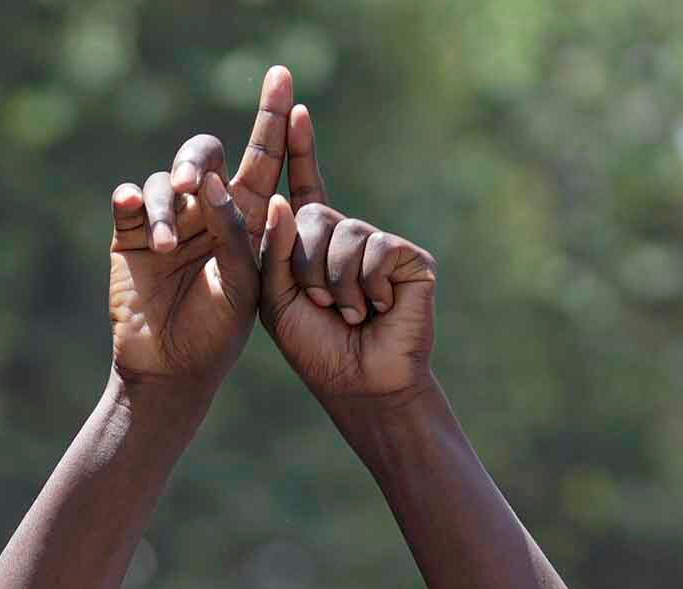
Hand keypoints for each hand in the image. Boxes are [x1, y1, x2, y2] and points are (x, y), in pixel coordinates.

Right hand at [105, 80, 277, 390]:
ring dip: (165, 209)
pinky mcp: (131, 235)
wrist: (172, 371)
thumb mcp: (245, 286)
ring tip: (168, 248)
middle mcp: (206, 210)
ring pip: (164, 182)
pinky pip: (128, 199)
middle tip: (194, 187)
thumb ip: (236, 235)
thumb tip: (212, 183)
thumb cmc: (219, 333)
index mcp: (246, 217)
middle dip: (198, 162)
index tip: (282, 76)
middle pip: (204, 156)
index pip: (264, 156)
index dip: (273, 116)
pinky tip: (133, 212)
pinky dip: (132, 200)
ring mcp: (168, 221)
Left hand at [250, 106, 437, 404]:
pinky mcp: (409, 257)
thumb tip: (282, 198)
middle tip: (322, 304)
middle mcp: (347, 236)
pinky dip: (366, 284)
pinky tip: (376, 308)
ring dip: (336, 282)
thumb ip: (273, 251)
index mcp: (311, 244)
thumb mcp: (276, 299)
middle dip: (306, 263)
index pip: (304, 187)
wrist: (361, 384)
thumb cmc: (316, 348)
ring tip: (349, 312)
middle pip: (313, 215)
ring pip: (344, 233)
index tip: (296, 109)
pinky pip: (375, 248)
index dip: (300, 149)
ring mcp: (380, 244)